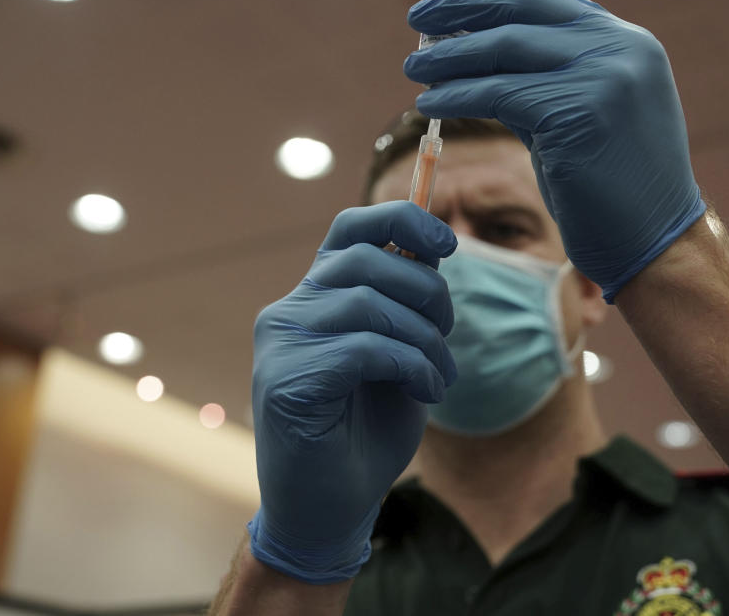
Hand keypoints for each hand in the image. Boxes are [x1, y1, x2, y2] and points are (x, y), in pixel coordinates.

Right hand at [247, 201, 457, 583]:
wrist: (329, 508)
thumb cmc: (364, 434)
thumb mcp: (398, 356)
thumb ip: (406, 306)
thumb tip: (433, 251)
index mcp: (315, 300)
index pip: (348, 230)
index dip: (399, 219)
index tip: (447, 243)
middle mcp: (288, 312)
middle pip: (364, 260)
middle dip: (426, 292)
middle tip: (448, 334)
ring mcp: (280, 345)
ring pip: (367, 304)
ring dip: (423, 340)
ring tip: (439, 377)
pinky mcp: (285, 380)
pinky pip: (364, 348)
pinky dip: (410, 365)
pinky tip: (425, 393)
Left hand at [403, 0, 705, 301]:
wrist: (654, 243)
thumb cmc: (610, 189)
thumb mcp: (580, 116)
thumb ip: (542, 80)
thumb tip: (475, 57)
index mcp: (625, 42)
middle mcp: (621, 47)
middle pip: (523, 8)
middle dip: (463, 6)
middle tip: (416, 14)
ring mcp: (605, 76)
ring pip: (505, 49)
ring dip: (449, 56)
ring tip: (412, 64)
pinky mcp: (580, 111)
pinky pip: (498, 94)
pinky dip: (456, 96)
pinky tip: (428, 103)